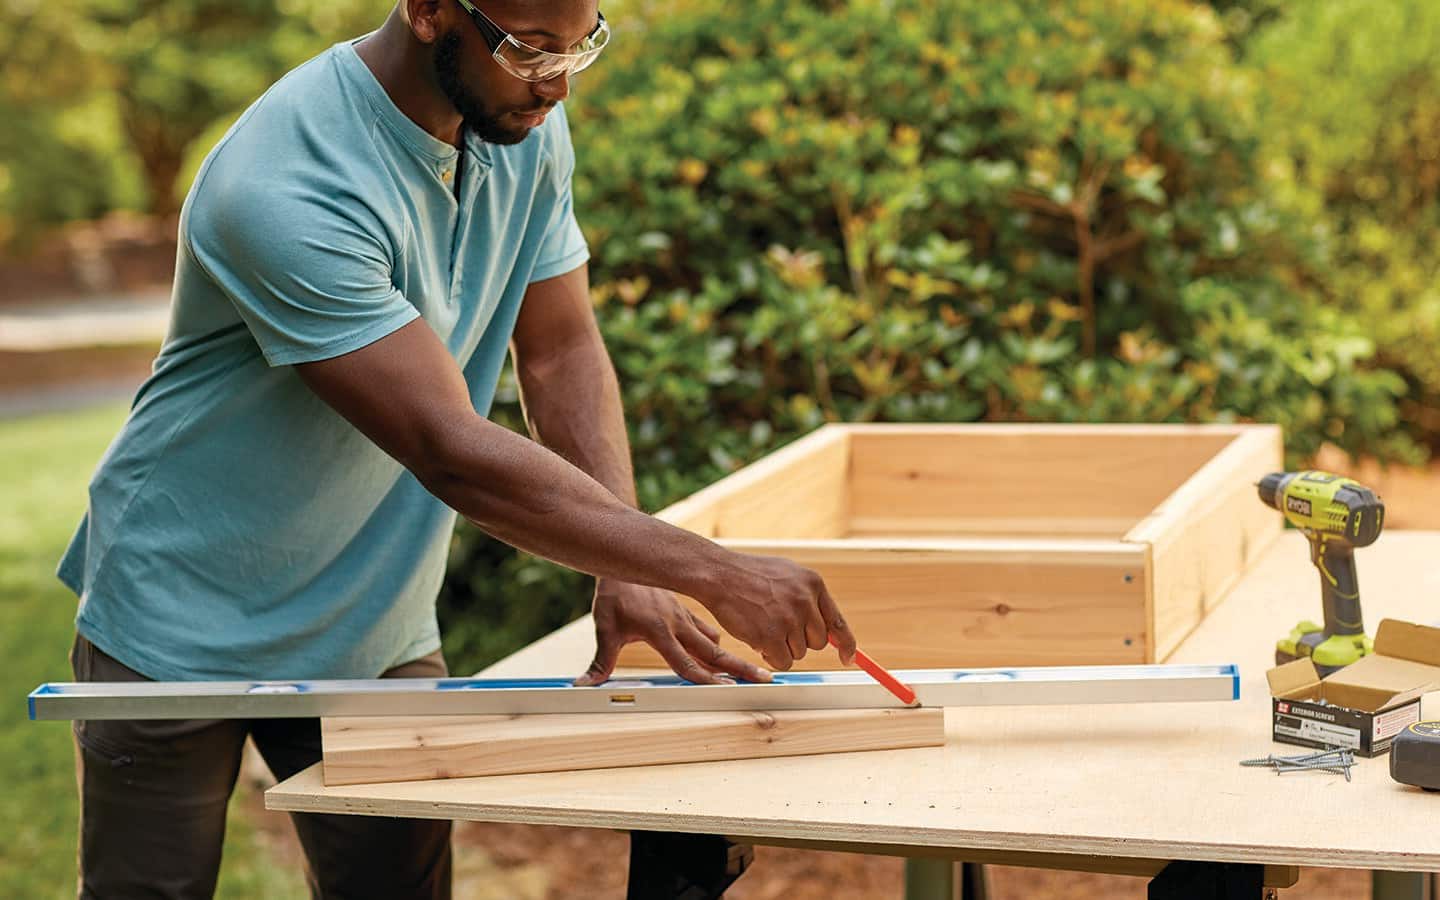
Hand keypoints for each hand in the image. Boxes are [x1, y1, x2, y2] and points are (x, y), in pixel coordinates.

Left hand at [573, 579, 773, 685]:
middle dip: (738, 668)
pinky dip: (717, 641)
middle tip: (763, 679)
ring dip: (732, 657)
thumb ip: (600, 661)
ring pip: (713, 641)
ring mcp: (684, 618)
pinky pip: (706, 629)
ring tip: (756, 671)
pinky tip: (728, 650)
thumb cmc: (614, 596)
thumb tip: (583, 686)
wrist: (623, 562)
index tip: (726, 688)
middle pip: (712, 653)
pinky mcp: (685, 612)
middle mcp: (678, 626)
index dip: (705, 678)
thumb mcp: (605, 628)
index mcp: (660, 632)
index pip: (685, 663)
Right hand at [693, 554, 856, 670]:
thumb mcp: (788, 575)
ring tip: (764, 627)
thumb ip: (809, 598)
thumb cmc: (750, 576)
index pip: (838, 622)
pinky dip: (771, 657)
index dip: (847, 644)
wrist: (720, 575)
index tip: (849, 659)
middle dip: (800, 641)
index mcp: (813, 583)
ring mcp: (788, 619)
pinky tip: (757, 638)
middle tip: (779, 629)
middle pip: (818, 642)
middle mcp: (805, 600)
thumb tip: (830, 629)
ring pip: (800, 653)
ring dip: (783, 648)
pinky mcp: (771, 636)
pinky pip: (783, 662)